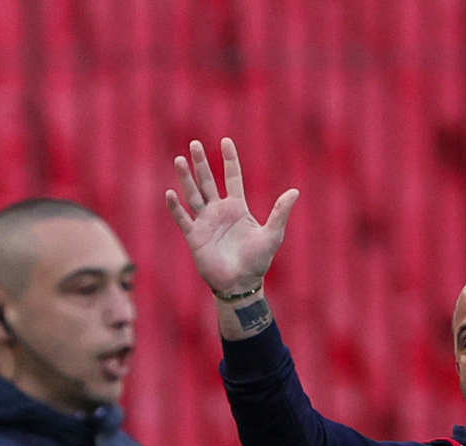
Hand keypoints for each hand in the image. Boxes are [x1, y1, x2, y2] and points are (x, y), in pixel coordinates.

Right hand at [166, 138, 297, 303]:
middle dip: (201, 162)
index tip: (226, 141)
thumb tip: (295, 191)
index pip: (232, 177)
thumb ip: (280, 212)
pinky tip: (171, 193)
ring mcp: (205, 223)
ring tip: (179, 159)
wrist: (240, 284)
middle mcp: (219, 211)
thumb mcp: (272, 235)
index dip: (229, 160)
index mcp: (237, 207)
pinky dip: (176, 207)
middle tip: (195, 143)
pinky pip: (183, 219)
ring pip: (193, 195)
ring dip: (186, 178)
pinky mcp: (194, 237)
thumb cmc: (258, 261)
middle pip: (208, 181)